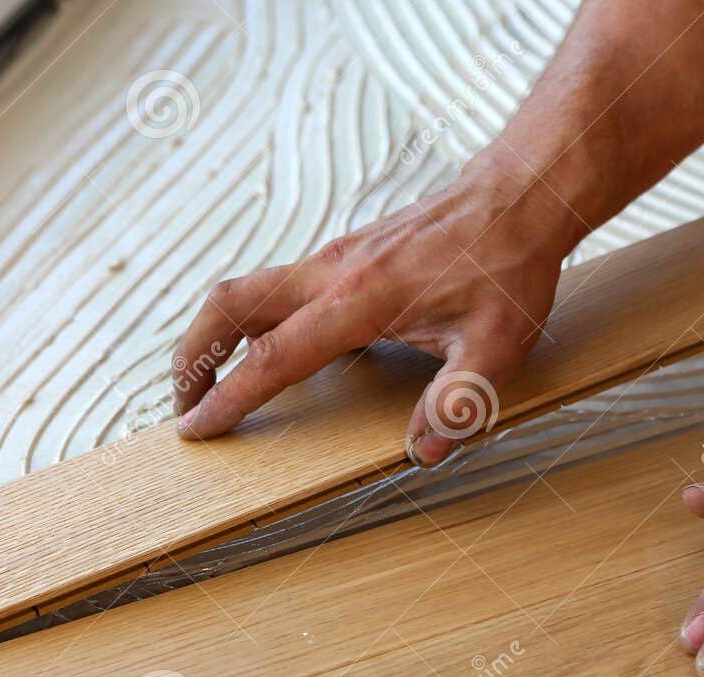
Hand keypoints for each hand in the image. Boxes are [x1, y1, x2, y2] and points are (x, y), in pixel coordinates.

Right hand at [171, 153, 580, 465]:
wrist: (518, 196)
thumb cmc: (509, 267)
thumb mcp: (499, 346)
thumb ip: (459, 403)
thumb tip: (423, 452)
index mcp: (361, 300)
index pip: (274, 357)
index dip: (229, 398)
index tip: (198, 430)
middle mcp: (331, 272)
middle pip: (228, 306)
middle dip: (192, 358)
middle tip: (184, 408)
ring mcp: (332, 257)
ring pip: (244, 291)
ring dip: (214, 337)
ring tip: (208, 385)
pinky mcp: (341, 254)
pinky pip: (275, 288)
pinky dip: (249, 322)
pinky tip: (267, 354)